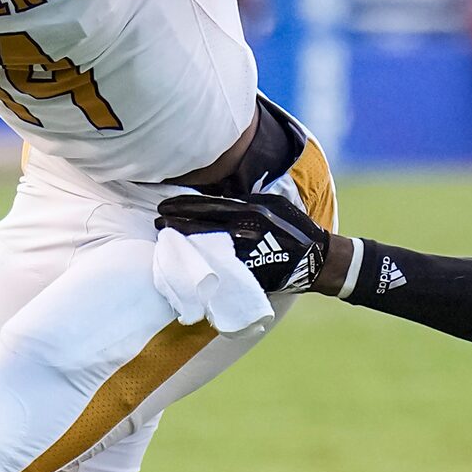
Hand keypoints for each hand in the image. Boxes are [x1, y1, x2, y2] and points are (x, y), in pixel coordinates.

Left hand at [154, 188, 330, 293]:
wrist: (314, 258)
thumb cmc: (293, 226)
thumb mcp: (271, 203)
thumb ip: (245, 201)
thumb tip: (219, 200)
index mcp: (250, 210)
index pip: (208, 207)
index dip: (183, 207)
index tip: (164, 206)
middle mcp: (245, 230)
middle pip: (202, 226)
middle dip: (177, 224)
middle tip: (157, 221)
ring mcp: (245, 252)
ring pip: (207, 246)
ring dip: (185, 242)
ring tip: (166, 238)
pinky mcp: (248, 271)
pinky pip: (219, 264)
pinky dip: (202, 260)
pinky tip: (188, 258)